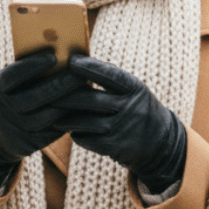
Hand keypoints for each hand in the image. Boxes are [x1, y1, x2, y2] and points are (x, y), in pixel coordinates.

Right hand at [0, 50, 86, 185]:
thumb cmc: (9, 97)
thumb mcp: (8, 84)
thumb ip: (25, 71)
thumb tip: (57, 51)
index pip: (13, 75)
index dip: (33, 65)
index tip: (53, 56)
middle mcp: (3, 110)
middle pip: (35, 97)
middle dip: (61, 84)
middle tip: (81, 74)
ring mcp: (15, 129)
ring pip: (47, 116)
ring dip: (69, 103)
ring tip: (85, 90)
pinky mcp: (29, 145)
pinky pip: (53, 131)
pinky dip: (68, 119)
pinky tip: (82, 107)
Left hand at [53, 54, 186, 193]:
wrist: (161, 144)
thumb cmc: (139, 109)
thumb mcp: (134, 91)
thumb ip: (111, 80)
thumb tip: (77, 64)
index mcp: (136, 88)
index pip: (110, 75)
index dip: (90, 68)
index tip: (70, 61)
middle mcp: (131, 108)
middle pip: (92, 99)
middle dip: (67, 95)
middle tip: (46, 89)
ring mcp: (123, 129)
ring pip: (86, 122)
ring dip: (66, 117)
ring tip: (50, 110)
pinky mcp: (116, 147)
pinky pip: (88, 140)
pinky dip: (76, 134)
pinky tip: (69, 129)